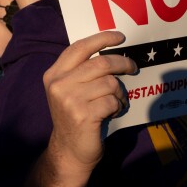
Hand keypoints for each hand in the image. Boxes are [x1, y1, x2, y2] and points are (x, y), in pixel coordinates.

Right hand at [42, 30, 135, 174]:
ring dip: (120, 92)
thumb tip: (110, 51)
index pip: (78, 48)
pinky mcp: (83, 115)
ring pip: (109, 83)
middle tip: (133, 67)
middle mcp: (58, 84)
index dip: (101, 39)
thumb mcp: (69, 90)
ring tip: (117, 101)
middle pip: (100, 63)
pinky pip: (112, 101)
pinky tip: (113, 111)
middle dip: (122, 63)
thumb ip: (81, 71)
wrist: (69, 150)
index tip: (119, 36)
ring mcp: (69, 100)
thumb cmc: (75, 116)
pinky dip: (118, 105)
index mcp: (54, 74)